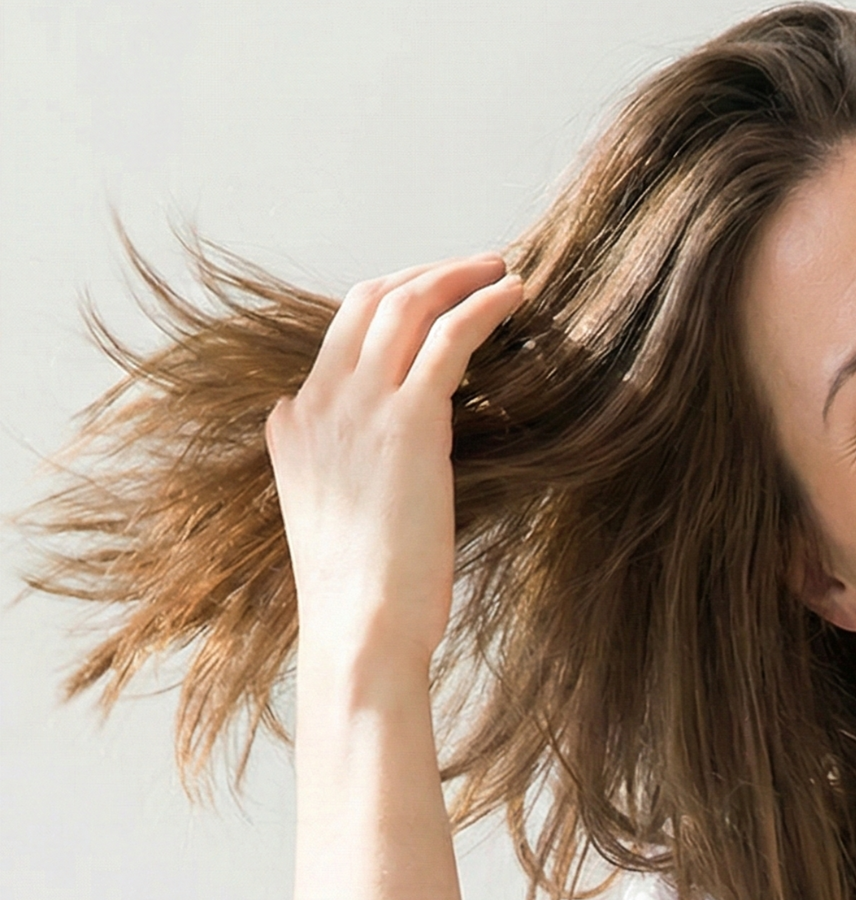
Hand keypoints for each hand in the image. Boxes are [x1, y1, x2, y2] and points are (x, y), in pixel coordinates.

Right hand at [266, 252, 523, 672]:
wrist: (360, 631)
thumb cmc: (366, 601)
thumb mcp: (340, 526)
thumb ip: (349, 478)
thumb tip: (379, 467)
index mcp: (294, 426)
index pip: (340, 338)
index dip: (394, 307)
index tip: (438, 301)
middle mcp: (318, 404)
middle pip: (368, 302)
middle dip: (424, 275)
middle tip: (476, 268)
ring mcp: (358, 408)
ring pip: (405, 305)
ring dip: (458, 276)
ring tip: (504, 271)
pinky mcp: (407, 421)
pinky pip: (447, 336)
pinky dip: (483, 305)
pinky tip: (516, 296)